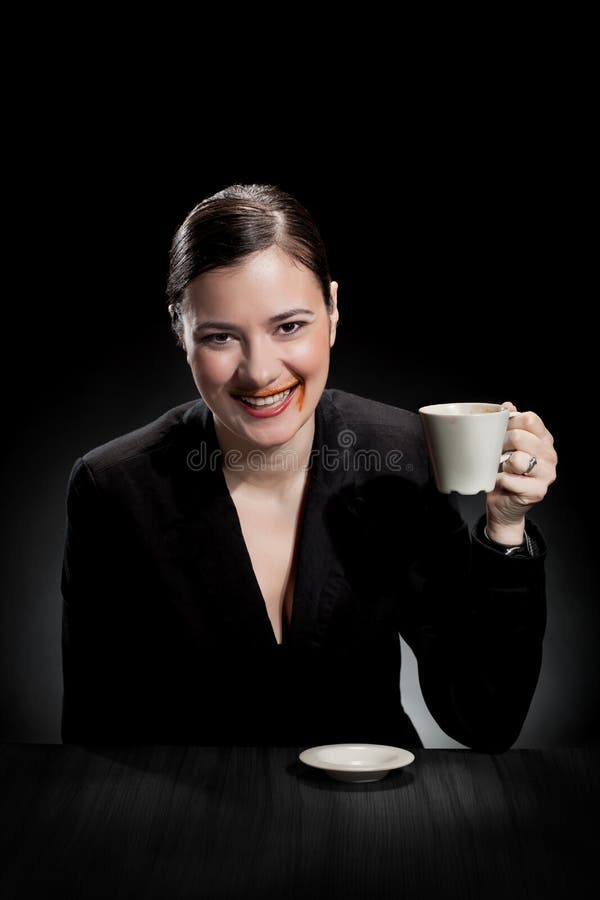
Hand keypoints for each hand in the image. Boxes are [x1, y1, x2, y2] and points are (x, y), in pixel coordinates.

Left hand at [485, 401, 557, 545]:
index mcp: (544, 440)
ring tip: (503, 469)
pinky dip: (499, 480)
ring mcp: (546, 474)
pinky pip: (510, 479)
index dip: (510, 422)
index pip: (530, 419)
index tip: (501, 432)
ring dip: (502, 464)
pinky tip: (501, 483)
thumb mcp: (506, 445)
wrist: (504, 503)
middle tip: (498, 454)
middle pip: (520, 437)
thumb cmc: (505, 472)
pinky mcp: (537, 491)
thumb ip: (509, 424)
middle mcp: (550, 456)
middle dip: (501, 444)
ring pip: (517, 459)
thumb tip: (508, 405)